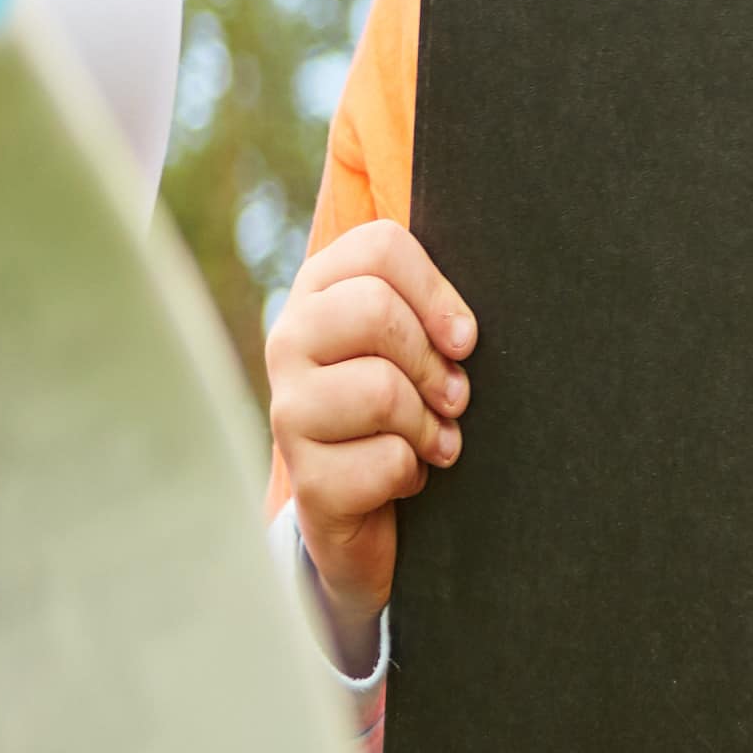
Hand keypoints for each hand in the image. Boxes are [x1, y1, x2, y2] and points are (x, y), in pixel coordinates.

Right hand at [266, 219, 474, 642]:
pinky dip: (413, 473)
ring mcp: (287, 411)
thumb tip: (464, 330)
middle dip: (432, 362)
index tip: (462, 337)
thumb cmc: (408, 403)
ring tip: (430, 440)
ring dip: (428, 426)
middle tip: (453, 397)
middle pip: (374, 311)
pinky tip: (400, 476)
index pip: (379, 246)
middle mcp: (289, 341)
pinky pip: (387, 460)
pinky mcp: (307, 480)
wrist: (366, 506)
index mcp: (322, 292)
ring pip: (380, 390)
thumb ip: (432, 308)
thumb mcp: (417, 342)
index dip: (436, 290)